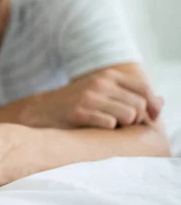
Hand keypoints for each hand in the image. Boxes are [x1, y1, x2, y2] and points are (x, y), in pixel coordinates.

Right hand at [21, 68, 163, 128]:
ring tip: (111, 125)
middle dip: (137, 118)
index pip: (144, 89)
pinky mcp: (80, 112)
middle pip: (140, 105)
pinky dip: (108, 129)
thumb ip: (131, 95)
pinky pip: (110, 124)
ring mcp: (90, 97)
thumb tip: (161, 101)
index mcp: (107, 76)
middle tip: (123, 124)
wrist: (43, 110)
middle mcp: (100, 83)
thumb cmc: (77, 103)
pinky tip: (97, 128)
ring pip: (129, 115)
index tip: (151, 117)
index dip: (153, 105)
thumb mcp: (103, 92)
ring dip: (124, 125)